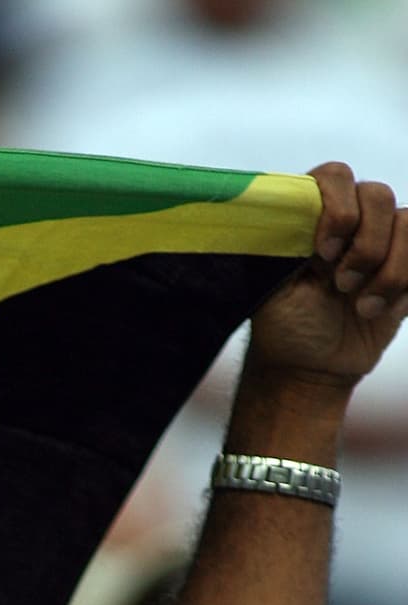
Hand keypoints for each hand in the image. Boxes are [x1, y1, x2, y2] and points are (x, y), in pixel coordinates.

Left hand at [249, 164, 407, 387]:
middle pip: (379, 195)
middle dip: (365, 245)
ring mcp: (383, 241)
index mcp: (314, 217)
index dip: (338, 208)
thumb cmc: (286, 326)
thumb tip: (292, 212)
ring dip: (388, 272)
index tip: (324, 252)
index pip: (335, 177)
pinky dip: (406, 285)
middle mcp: (351, 221)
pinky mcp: (407, 265)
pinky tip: (383, 309)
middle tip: (342, 285)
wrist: (312, 368)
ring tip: (363, 307)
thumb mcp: (270, 287)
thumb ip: (283, 244)